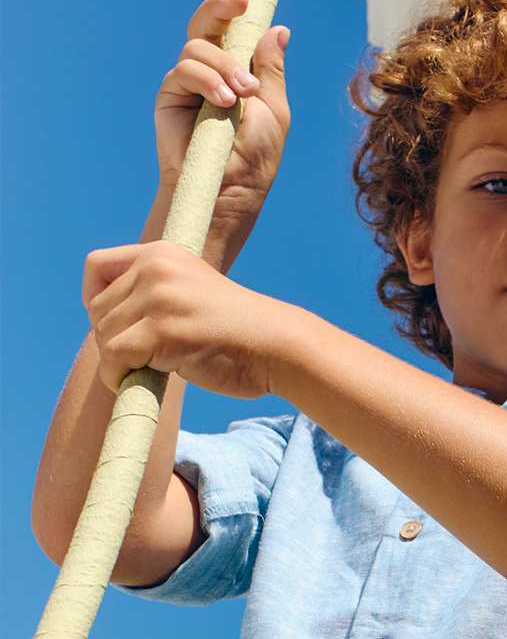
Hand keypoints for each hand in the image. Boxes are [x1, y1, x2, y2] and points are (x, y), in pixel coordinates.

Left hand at [83, 240, 288, 398]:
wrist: (278, 347)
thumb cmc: (239, 335)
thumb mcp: (192, 294)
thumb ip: (155, 295)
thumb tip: (107, 324)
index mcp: (162, 253)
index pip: (96, 266)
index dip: (95, 300)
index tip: (115, 326)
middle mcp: (155, 267)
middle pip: (97, 308)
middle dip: (111, 338)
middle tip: (140, 359)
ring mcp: (159, 297)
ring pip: (104, 335)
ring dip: (118, 363)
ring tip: (146, 373)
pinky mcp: (162, 330)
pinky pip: (114, 357)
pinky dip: (117, 377)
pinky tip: (136, 385)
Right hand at [155, 0, 291, 233]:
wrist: (229, 191)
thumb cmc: (255, 157)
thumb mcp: (273, 109)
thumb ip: (270, 70)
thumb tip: (278, 29)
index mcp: (235, 71)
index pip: (232, 30)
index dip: (235, 8)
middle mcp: (209, 71)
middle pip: (206, 22)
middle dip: (221, 7)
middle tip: (240, 3)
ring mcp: (188, 81)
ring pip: (198, 46)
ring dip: (224, 65)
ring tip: (241, 97)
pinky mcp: (170, 94)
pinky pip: (184, 70)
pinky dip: (207, 81)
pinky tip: (224, 103)